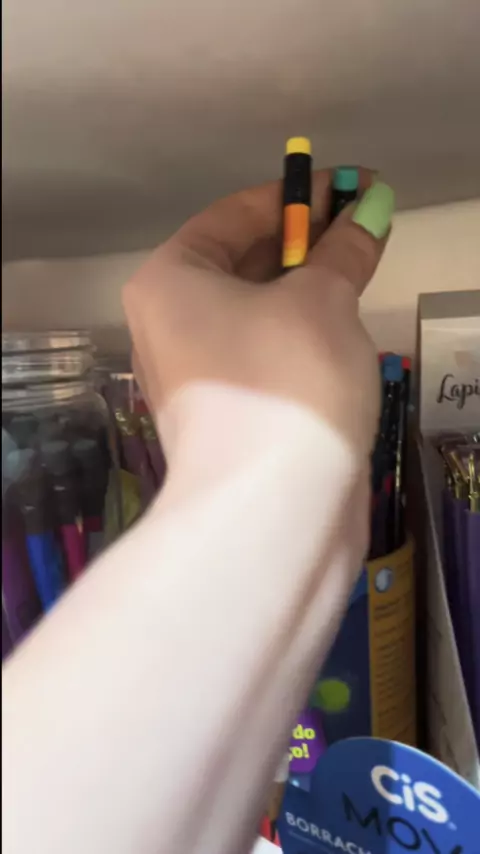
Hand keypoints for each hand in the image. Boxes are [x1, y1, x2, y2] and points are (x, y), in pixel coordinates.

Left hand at [123, 170, 393, 460]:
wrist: (270, 505)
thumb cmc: (285, 377)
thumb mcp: (321, 300)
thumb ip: (344, 250)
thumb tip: (369, 212)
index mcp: (169, 281)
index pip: (233, 216)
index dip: (297, 197)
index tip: (351, 186)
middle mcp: (168, 324)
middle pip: (241, 263)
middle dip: (305, 242)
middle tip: (364, 224)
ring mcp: (193, 375)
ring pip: (254, 311)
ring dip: (305, 287)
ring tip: (359, 267)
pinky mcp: (224, 414)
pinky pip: (261, 353)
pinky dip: (297, 333)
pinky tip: (338, 326)